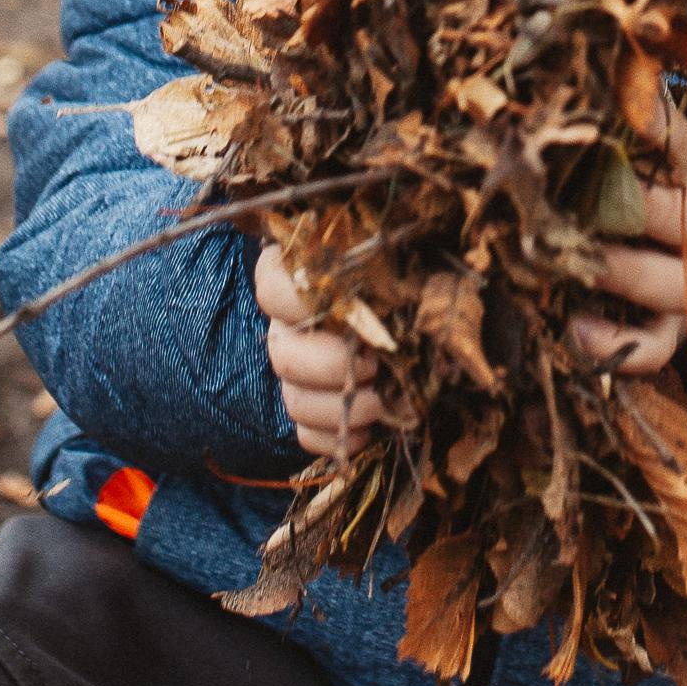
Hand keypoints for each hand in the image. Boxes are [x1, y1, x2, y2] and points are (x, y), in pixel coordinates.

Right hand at [256, 239, 383, 458]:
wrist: (415, 321)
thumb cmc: (405, 280)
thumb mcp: (398, 257)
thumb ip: (386, 245)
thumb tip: (389, 249)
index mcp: (300, 282)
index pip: (271, 287)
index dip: (296, 301)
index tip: (339, 307)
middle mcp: (288, 327)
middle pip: (283, 356)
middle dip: (331, 367)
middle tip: (372, 364)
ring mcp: (296, 373)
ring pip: (294, 401)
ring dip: (340, 410)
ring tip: (380, 400)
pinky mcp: (311, 412)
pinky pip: (307, 436)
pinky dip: (339, 439)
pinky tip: (368, 429)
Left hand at [572, 111, 686, 376]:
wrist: (658, 275)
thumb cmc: (615, 203)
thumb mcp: (617, 160)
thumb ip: (604, 123)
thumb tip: (583, 67)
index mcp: (678, 176)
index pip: (677, 145)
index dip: (655, 128)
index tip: (626, 116)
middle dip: (641, 210)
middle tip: (586, 202)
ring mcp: (684, 286)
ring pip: (678, 285)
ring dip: (626, 273)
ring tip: (581, 265)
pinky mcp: (665, 337)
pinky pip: (655, 348)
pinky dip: (618, 343)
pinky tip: (577, 328)